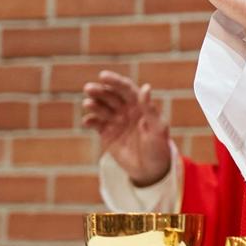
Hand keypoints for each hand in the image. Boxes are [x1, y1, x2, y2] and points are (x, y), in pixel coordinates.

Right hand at [81, 71, 171, 186]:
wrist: (150, 169)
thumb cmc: (158, 147)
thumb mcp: (158, 128)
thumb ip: (150, 109)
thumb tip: (146, 87)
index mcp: (139, 104)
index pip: (126, 88)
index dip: (115, 81)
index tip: (103, 76)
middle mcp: (126, 109)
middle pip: (111, 96)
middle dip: (100, 91)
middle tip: (89, 88)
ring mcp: (115, 120)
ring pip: (101, 108)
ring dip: (94, 104)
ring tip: (88, 103)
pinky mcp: (106, 133)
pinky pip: (96, 124)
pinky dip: (91, 121)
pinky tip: (87, 121)